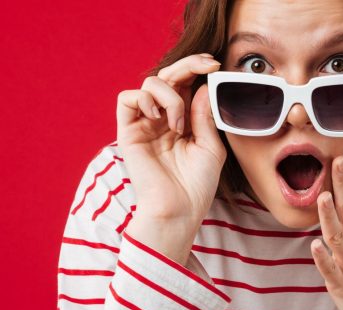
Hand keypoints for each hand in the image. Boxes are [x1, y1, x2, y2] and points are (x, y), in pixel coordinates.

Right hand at [116, 53, 225, 220]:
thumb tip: (203, 85)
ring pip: (150, 83)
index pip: (186, 83)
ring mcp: (145, 124)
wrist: (179, 211)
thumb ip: (205, 116)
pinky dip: (145, 99)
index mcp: (184, 120)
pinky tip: (159, 118)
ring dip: (171, 96)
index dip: (197, 67)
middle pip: (168, 76)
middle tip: (207, 66)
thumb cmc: (196, 186)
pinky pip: (127, 99)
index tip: (216, 65)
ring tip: (179, 126)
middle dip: (188, 65)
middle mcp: (163, 118)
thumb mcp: (211, 147)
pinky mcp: (128, 132)